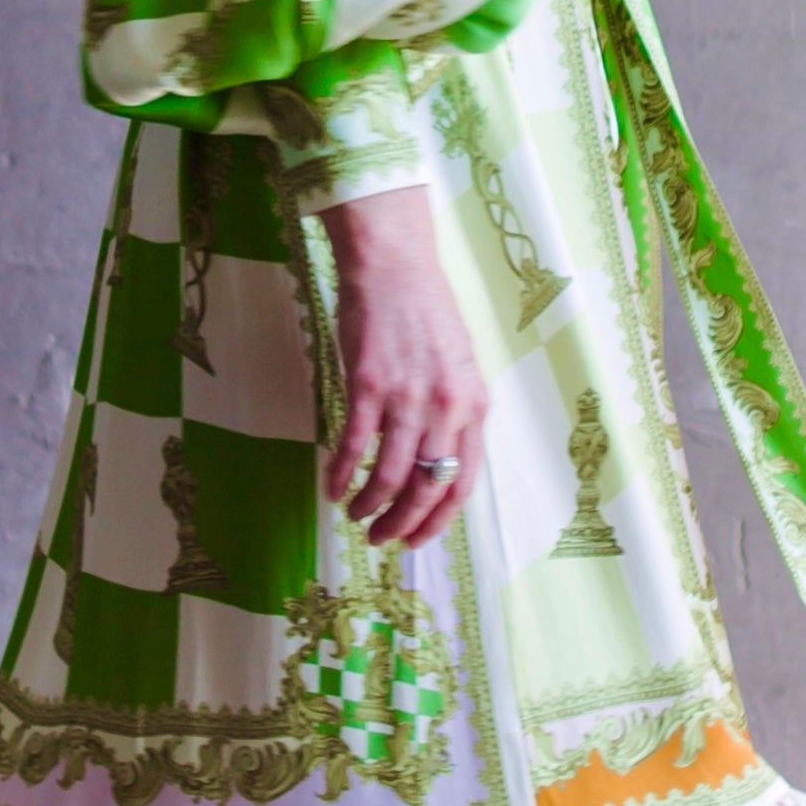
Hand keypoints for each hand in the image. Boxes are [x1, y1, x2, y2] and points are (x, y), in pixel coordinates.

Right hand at [321, 185, 487, 548]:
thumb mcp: (457, 368)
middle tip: (381, 537)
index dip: (438, 519)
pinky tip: (331, 487)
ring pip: (390, 475)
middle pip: (427, 487)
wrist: (396, 267)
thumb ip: (450, 415)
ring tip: (354, 516)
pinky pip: (355, 445)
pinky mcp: (369, 385)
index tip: (417, 537)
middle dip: (402, 523)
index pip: (462, 482)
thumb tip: (429, 461)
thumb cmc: (425, 314)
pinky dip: (340, 474)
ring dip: (369, 505)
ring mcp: (408, 397)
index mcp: (474, 407)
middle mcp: (447, 408)